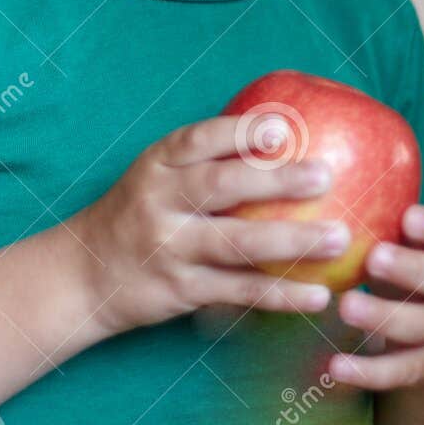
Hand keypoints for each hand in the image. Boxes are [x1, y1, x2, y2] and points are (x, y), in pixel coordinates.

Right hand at [68, 115, 349, 335]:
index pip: (200, 140)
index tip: (283, 128)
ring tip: (340, 237)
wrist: (83, 275)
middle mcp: (160, 203)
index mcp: (158, 165)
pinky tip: (318, 295)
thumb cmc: (140, 213)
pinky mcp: (182, 291)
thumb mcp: (158, 175)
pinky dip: (281, 294)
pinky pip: (239, 292)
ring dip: (293, 241)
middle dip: (276, 180)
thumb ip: (207, 157)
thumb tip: (286, 131)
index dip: (241, 131)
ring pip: (236, 244)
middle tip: (326, 176)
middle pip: (221, 186)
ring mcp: (170, 249)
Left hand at [328, 205, 423, 392]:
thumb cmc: (408, 275)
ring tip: (347, 307)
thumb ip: (379, 210)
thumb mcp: (406, 244)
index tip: (409, 216)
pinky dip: (370, 372)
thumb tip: (314, 154)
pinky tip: (334, 367)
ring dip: (386, 316)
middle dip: (412, 267)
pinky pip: (401, 372)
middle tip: (374, 257)